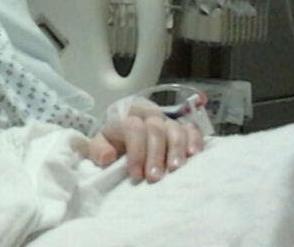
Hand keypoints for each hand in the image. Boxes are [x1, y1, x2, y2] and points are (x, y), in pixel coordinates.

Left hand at [87, 98, 203, 182]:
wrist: (127, 136)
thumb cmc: (115, 142)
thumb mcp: (102, 143)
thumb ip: (99, 149)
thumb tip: (106, 156)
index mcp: (126, 115)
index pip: (133, 127)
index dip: (136, 151)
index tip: (136, 175)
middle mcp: (148, 115)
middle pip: (155, 128)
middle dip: (155, 154)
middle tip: (154, 178)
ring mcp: (166, 120)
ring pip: (174, 128)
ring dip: (176, 149)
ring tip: (175, 169)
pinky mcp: (182, 128)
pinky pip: (192, 129)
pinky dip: (194, 140)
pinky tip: (194, 154)